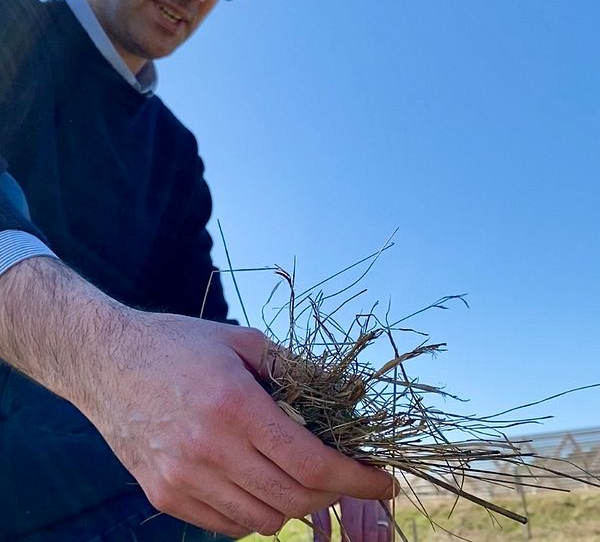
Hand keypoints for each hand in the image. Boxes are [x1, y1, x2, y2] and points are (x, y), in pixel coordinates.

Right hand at [82, 312, 396, 537]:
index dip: (356, 478)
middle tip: (345, 474)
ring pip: (263, 520)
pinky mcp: (165, 495)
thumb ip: (291, 368)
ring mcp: (184, 479)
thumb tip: (337, 397)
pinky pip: (228, 525)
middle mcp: (210, 450)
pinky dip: (257, 512)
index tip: (384, 482)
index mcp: (234, 405)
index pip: (311, 464)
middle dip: (333, 493)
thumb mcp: (240, 340)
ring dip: (295, 504)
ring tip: (302, 477)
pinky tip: (261, 484)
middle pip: (293, 499)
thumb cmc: (177, 344)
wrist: (107, 362)